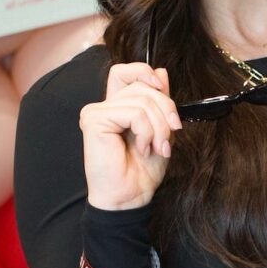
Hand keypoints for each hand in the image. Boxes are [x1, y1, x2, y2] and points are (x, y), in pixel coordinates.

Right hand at [80, 63, 181, 210]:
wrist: (131, 195)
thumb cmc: (143, 168)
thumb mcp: (160, 129)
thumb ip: (159, 101)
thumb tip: (161, 72)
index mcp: (118, 106)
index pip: (126, 72)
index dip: (145, 72)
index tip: (162, 87)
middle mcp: (104, 106)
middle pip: (142, 86)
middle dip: (166, 109)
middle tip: (172, 133)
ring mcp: (96, 112)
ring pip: (142, 100)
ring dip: (159, 126)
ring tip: (157, 147)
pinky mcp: (94, 120)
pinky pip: (134, 113)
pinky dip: (147, 131)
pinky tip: (142, 148)